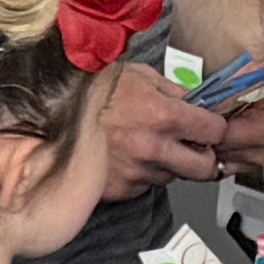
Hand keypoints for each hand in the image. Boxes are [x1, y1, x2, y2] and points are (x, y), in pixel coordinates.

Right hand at [95, 62, 263, 188]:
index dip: (215, 129)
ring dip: (167, 165)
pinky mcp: (119, 189)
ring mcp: (136, 172)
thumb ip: (172, 90)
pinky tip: (125, 156)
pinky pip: (143, 185)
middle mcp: (153, 148)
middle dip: (204, 158)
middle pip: (203, 169)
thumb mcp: (137, 74)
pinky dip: (141, 174)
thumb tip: (195, 103)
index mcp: (163, 115)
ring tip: (145, 144)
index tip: (210, 127)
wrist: (48, 113)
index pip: (215, 133)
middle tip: (194, 148)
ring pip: (171, 177)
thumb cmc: (91, 88)